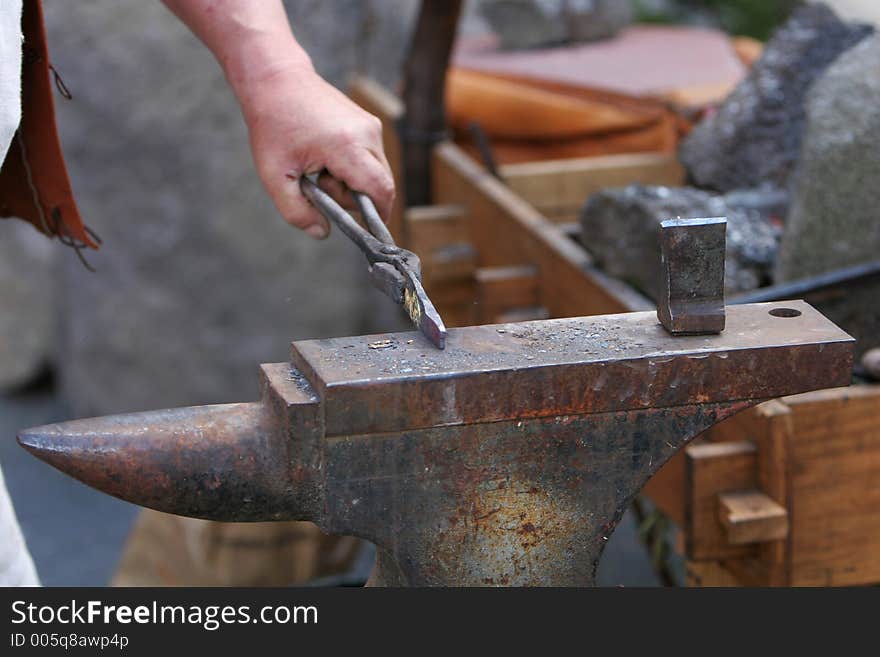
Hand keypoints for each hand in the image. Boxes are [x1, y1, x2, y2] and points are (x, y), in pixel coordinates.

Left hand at [239, 67, 394, 238]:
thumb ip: (297, 212)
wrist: (276, 79)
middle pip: (381, 185)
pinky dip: (353, 168)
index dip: (378, 215)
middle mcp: (367, 134)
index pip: (381, 191)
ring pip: (377, 173)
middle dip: (355, 198)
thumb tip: (322, 232)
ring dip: (352, 182)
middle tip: (321, 186)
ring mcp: (371, 126)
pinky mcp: (369, 123)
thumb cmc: (273, 123)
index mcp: (347, 146)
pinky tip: (327, 157)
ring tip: (321, 168)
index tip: (366, 229)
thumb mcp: (275, 176)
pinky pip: (372, 159)